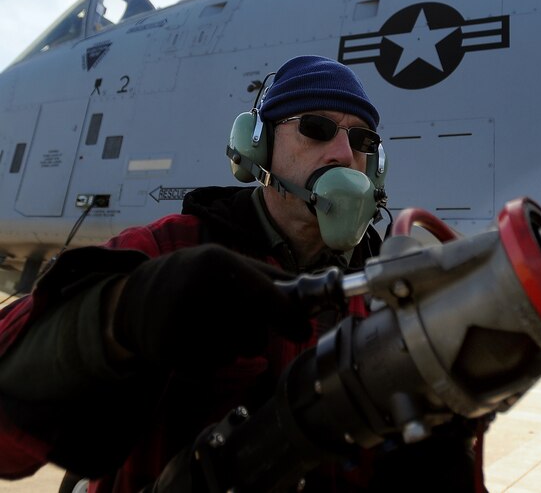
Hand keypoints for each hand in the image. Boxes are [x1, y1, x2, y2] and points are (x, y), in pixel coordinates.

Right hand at [111, 244, 310, 368]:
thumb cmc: (196, 277)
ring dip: (232, 347)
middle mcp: (197, 291)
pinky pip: (212, 369)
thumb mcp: (231, 264)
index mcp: (217, 262)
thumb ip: (273, 280)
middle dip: (255, 334)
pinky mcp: (168, 353)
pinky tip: (195, 340)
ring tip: (210, 326)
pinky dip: (211, 360)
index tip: (304, 329)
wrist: (135, 298)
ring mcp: (180, 324)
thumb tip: (314, 297)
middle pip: (254, 335)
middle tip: (236, 320)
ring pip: (235, 354)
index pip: (267, 297)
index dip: (290, 318)